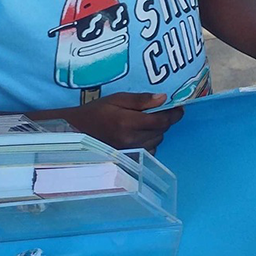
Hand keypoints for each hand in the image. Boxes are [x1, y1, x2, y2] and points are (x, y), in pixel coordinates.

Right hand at [64, 92, 180, 149]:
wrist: (76, 131)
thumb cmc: (96, 112)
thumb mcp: (117, 99)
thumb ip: (141, 100)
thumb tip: (163, 98)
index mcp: (128, 122)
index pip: (161, 120)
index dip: (174, 113)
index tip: (178, 107)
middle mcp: (131, 139)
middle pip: (162, 130)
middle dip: (165, 120)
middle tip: (161, 111)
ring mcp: (130, 151)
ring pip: (157, 140)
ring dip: (158, 130)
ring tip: (147, 122)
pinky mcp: (128, 157)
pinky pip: (150, 150)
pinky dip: (151, 141)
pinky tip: (141, 134)